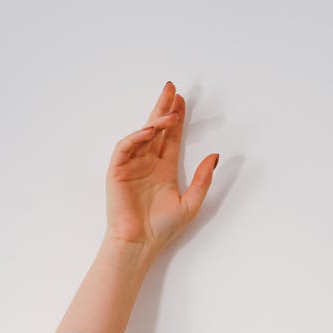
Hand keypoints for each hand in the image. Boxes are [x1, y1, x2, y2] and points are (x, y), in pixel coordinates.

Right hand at [104, 81, 218, 260]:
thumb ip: (202, 179)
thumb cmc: (162, 229)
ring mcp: (132, 165)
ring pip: (143, 134)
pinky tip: (150, 130)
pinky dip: (137, 136)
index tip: (183, 101)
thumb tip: (215, 156)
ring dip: (155, 120)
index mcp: (164, 170)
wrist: (140, 244)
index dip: (177, 119)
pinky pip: (126, 146)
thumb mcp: (191, 203)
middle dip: (164, 108)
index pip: (171, 138)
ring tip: (169, 112)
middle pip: (156, 129)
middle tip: (172, 88)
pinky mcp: (118, 170)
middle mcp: (148, 164)